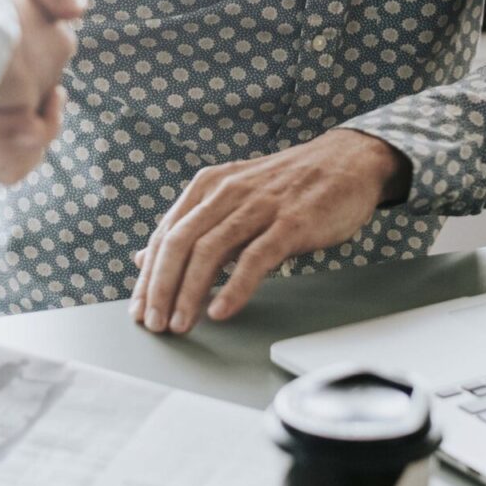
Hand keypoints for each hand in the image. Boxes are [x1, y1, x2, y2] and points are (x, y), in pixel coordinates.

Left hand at [129, 130, 411, 333]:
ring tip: (180, 324)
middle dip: (160, 288)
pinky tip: (220, 311)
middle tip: (154, 324)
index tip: (139, 310)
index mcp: (209, 186)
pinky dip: (234, 287)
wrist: (346, 161)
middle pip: (179, 243)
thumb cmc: (288, 186)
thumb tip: (143, 258)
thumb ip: (192, 226)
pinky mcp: (291, 222)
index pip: (165, 235)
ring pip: (210, 251)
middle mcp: (228, 191)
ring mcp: (260, 205)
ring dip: (189, 293)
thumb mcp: (232, 197)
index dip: (147, 276)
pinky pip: (255, 258)